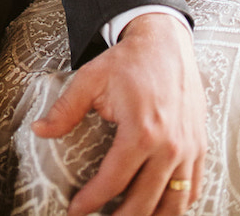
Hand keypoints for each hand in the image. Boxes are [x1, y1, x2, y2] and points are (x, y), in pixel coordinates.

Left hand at [35, 12, 205, 215]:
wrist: (166, 41)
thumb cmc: (130, 60)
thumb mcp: (91, 79)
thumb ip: (65, 109)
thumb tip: (40, 130)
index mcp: (141, 131)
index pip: (112, 182)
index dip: (90, 202)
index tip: (75, 210)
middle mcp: (169, 145)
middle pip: (144, 203)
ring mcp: (188, 147)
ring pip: (174, 203)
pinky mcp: (199, 144)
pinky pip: (193, 187)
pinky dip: (178, 205)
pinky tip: (159, 208)